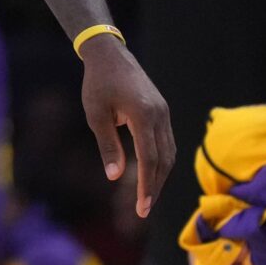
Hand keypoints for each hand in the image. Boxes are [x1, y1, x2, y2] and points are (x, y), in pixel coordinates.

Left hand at [78, 34, 173, 218]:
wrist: (109, 54)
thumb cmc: (97, 83)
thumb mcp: (96, 114)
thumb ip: (108, 145)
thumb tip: (115, 176)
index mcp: (142, 114)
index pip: (149, 159)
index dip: (146, 185)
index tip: (142, 207)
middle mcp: (159, 114)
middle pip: (163, 160)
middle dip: (154, 186)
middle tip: (144, 210)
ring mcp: (164, 112)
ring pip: (169, 152)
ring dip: (160, 176)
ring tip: (147, 196)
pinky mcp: (162, 111)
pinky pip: (167, 142)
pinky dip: (161, 161)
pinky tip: (152, 174)